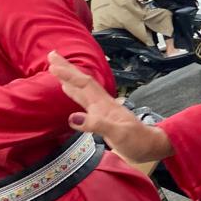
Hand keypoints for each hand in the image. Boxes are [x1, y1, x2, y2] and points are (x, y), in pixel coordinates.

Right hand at [48, 52, 172, 162]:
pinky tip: (69, 90)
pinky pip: (83, 99)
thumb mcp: (118, 134)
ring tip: (56, 68)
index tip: (53, 65)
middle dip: (67, 68)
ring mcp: (101, 109)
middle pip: (82, 81)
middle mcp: (102, 103)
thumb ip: (97, 124)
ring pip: (82, 88)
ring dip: (68, 77)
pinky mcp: (101, 116)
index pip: (84, 84)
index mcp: (104, 105)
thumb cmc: (136, 140)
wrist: (149, 146)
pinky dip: (73, 91)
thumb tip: (72, 118)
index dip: (69, 75)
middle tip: (52, 55)